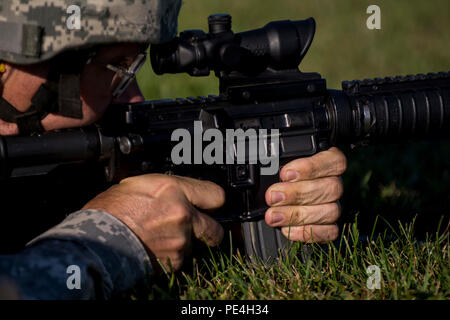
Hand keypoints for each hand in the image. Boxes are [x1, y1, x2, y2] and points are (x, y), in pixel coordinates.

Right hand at [82, 174, 224, 271]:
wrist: (96, 242)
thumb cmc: (110, 212)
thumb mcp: (138, 184)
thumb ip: (166, 188)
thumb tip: (178, 191)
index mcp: (174, 190)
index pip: (215, 194)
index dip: (213, 201)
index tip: (210, 204)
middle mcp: (183, 214)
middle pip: (216, 228)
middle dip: (209, 230)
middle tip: (198, 228)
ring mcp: (180, 240)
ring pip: (195, 246)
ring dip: (184, 243)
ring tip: (160, 238)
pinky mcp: (173, 262)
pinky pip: (180, 260)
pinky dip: (171, 257)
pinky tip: (154, 249)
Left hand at [264, 147, 345, 242]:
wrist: (271, 200)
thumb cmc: (274, 177)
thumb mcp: (272, 164)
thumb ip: (273, 162)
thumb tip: (261, 162)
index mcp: (326, 162)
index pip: (335, 161)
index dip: (311, 167)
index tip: (285, 174)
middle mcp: (334, 184)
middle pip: (331, 188)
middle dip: (298, 194)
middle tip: (272, 197)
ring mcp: (334, 206)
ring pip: (331, 211)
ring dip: (298, 215)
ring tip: (273, 216)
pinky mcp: (330, 227)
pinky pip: (330, 232)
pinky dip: (308, 232)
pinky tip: (288, 229)